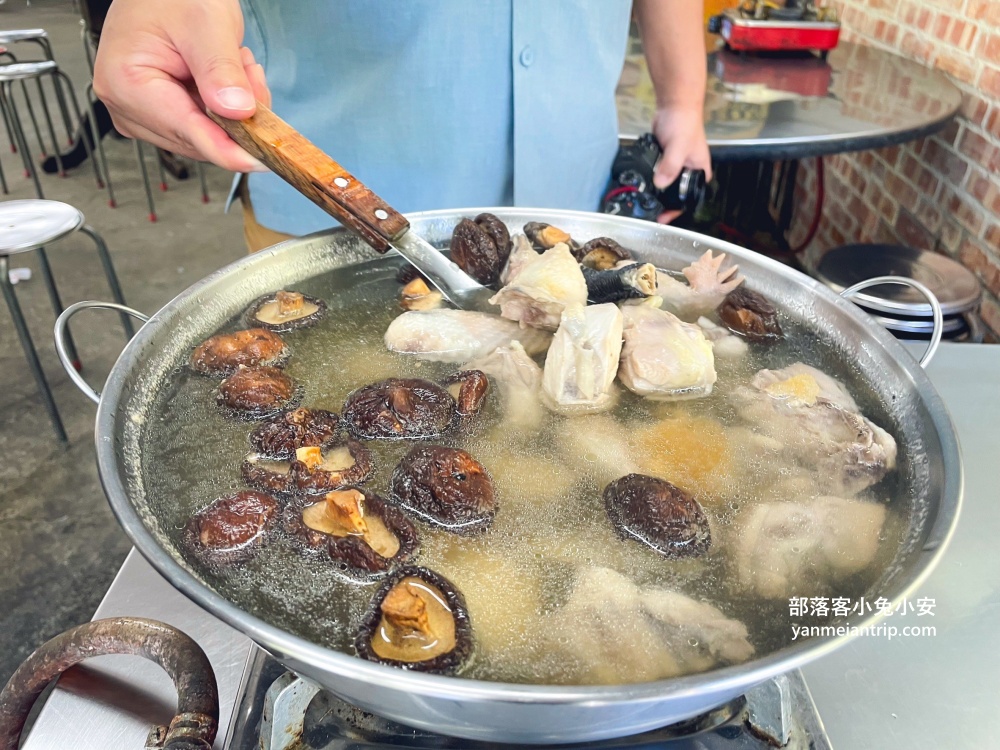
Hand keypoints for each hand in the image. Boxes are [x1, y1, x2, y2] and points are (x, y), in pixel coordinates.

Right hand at [93, 0, 270, 172]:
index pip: (189, 134)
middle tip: (250, 73)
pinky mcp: (158, 115)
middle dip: (236, 117)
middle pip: (200, 140)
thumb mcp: (206, 24)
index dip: (232, 151)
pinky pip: (203, 127)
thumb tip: (236, 111)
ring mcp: (140, 114)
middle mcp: (127, 106)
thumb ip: (221, 70)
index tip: (265, 160)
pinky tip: (225, 76)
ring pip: (206, 137)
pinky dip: (224, 108)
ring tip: (234, 64)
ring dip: (232, 109)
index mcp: (127, 84)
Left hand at [651, 105, 711, 223]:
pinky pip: (655, 174)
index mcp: (699, 173)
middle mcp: (688, 173)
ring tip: (640, 201)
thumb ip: (670, 165)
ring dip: (654, 192)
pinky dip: (648, 179)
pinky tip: (639, 184)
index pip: (688, 200)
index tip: (661, 218)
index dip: (675, 211)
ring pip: (664, 186)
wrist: (674, 106)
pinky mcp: (663, 161)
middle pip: (674, 196)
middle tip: (646, 212)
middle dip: (661, 204)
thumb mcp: (678, 146)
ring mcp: (675, 167)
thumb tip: (660, 183)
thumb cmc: (684, 124)